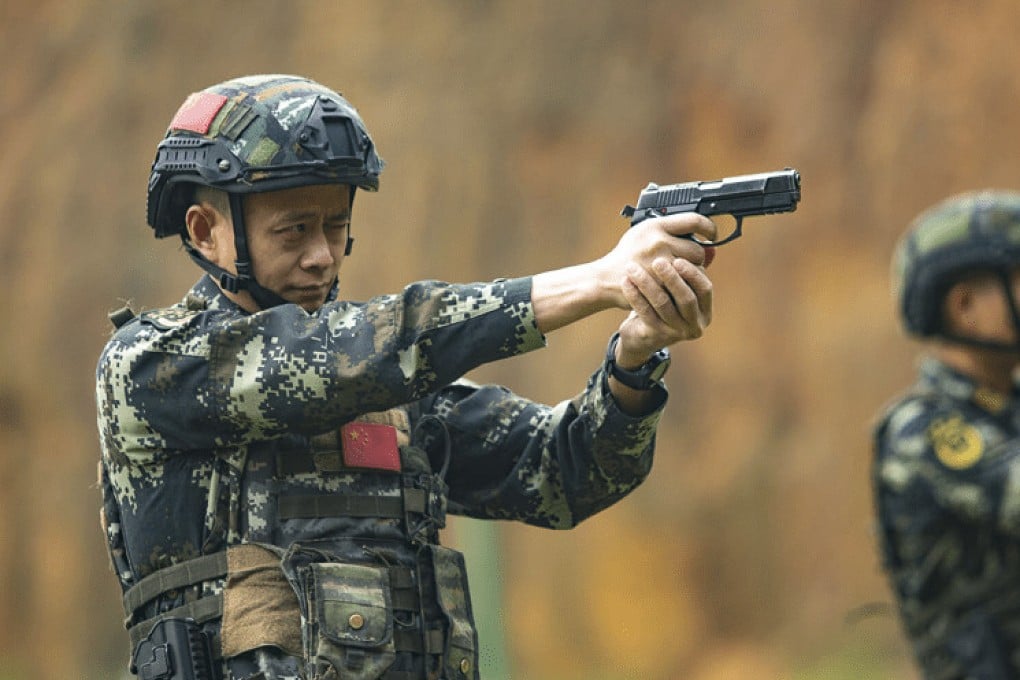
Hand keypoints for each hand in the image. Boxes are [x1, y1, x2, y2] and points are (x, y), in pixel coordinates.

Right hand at [597, 212, 716, 309]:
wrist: (606, 279)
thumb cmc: (627, 256)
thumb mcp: (646, 235)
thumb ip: (675, 236)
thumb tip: (711, 247)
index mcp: (655, 225)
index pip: (694, 220)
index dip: (708, 227)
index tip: (711, 234)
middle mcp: (658, 241)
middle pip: (697, 249)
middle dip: (697, 257)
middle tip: (687, 261)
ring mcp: (659, 263)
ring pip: (693, 269)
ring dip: (691, 273)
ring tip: (679, 273)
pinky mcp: (659, 283)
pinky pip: (684, 285)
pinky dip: (682, 286)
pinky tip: (673, 284)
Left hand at [616, 254, 712, 365]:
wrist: (641, 335)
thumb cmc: (664, 304)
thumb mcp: (677, 291)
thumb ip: (686, 272)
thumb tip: (698, 243)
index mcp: (705, 311)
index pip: (705, 289)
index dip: (693, 273)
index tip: (678, 258)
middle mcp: (695, 325)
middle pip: (686, 299)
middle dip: (672, 278)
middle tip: (657, 261)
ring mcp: (675, 333)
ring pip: (663, 304)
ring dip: (647, 283)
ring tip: (634, 267)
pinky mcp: (655, 335)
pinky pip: (645, 312)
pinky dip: (635, 295)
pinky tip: (626, 281)